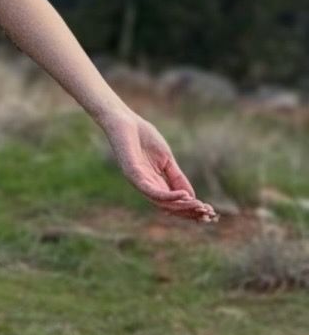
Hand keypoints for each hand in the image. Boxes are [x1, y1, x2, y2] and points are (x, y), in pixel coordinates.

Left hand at [100, 109, 217, 221]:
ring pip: (163, 203)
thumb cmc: (144, 137)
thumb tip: (192, 198)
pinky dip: (169, 196)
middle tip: (208, 214)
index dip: (192, 209)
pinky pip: (152, 191)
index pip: (174, 202)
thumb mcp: (167, 160)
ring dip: (183, 207)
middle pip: (170, 207)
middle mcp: (146, 186)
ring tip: (200, 207)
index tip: (210, 212)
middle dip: (190, 212)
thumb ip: (177, 178)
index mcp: (154, 183)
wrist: (124, 120)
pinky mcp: (133, 175)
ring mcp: (139, 182)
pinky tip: (185, 196)